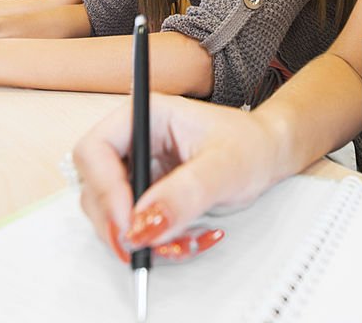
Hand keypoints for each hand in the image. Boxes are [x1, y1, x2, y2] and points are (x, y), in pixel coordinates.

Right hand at [74, 95, 278, 263]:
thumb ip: (186, 194)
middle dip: (119, 223)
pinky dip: (153, 243)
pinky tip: (184, 240)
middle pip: (95, 186)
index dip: (104, 189)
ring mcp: (138, 169)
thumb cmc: (250, 145)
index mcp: (146, 115)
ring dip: (138, 238)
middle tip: (146, 245)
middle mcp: (135, 140)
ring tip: (181, 242)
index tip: (129, 222)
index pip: (95, 149)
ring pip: (109, 214)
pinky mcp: (146, 195)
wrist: (267, 157)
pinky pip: (132, 227)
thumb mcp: (224, 168)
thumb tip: (145, 223)